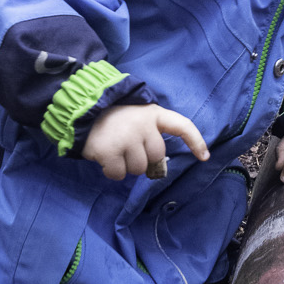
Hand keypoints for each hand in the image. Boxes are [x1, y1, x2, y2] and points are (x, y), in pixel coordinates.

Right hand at [82, 103, 209, 180]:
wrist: (79, 109)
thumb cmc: (111, 117)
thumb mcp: (135, 116)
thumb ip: (149, 133)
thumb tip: (156, 165)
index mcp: (152, 113)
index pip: (181, 126)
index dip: (195, 141)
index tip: (204, 156)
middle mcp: (142, 125)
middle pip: (156, 157)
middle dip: (142, 158)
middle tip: (126, 148)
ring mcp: (126, 138)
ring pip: (138, 169)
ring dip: (126, 166)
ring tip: (113, 149)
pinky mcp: (109, 151)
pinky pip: (118, 175)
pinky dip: (111, 171)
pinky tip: (103, 157)